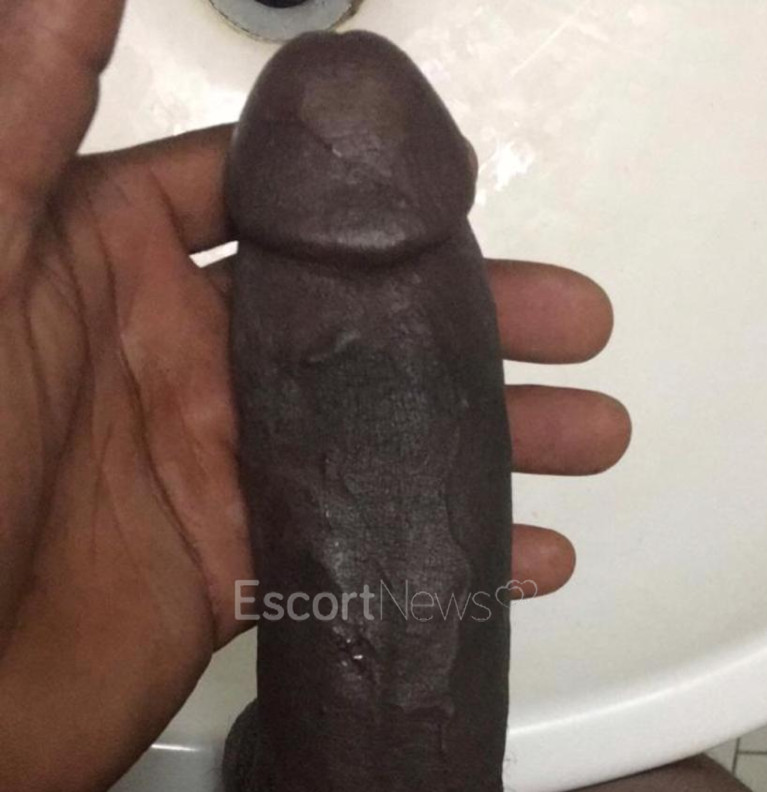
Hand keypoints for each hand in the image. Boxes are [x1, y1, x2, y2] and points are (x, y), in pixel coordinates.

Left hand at [0, 0, 628, 791]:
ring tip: (589, 435)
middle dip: (471, 318)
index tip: (466, 192)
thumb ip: (25, 127)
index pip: (257, 198)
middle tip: (571, 322)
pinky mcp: (235, 569)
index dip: (361, 194)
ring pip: (376, 432)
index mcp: (108, 268)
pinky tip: (523, 552)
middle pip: (351, 316)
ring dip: (485, 433)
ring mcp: (212, 469)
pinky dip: (446, 550)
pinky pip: (362, 545)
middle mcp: (172, 361)